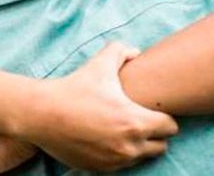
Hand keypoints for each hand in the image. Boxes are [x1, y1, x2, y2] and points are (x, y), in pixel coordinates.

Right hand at [21, 42, 178, 170]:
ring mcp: (114, 161)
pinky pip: (121, 165)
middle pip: (161, 147)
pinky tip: (108, 138)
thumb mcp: (100, 63)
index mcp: (135, 121)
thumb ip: (122, 51)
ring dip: (138, 145)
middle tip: (140, 120)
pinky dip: (119, 154)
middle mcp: (128, 146)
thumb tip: (134, 52)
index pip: (171, 127)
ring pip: (141, 157)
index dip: (164, 116)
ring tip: (124, 129)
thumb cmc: (74, 88)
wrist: (42, 114)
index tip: (152, 109)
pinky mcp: (99, 169)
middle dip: (155, 134)